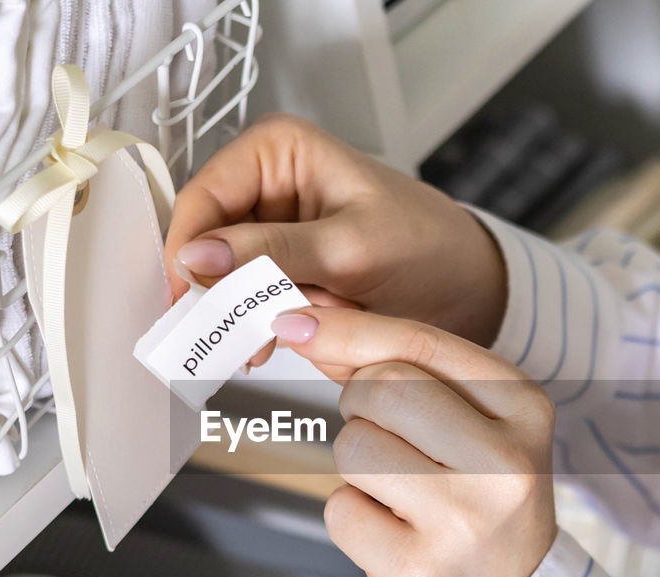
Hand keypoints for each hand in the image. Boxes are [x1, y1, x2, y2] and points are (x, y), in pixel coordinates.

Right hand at [164, 114, 506, 367]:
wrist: (472, 289)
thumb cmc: (430, 249)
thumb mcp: (350, 249)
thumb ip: (272, 252)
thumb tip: (199, 257)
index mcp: (278, 150)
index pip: (202, 197)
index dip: (188, 250)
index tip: (187, 298)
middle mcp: (268, 183)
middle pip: (206, 240)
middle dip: (221, 290)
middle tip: (229, 332)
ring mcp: (273, 229)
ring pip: (223, 277)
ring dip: (241, 314)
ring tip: (262, 343)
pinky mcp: (281, 268)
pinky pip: (246, 298)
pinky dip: (257, 326)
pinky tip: (271, 344)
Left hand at [269, 307, 557, 576]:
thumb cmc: (480, 495)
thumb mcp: (472, 422)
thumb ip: (401, 368)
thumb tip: (306, 325)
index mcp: (525, 408)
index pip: (420, 345)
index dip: (348, 331)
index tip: (298, 323)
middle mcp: (504, 462)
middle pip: (380, 387)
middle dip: (359, 405)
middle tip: (387, 439)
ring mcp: (463, 520)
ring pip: (353, 445)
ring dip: (355, 463)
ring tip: (398, 491)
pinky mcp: (418, 568)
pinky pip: (340, 509)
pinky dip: (352, 516)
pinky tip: (393, 532)